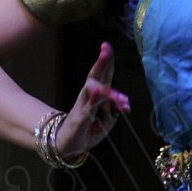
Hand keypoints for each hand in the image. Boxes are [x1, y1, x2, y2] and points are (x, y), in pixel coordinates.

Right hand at [55, 43, 130, 157]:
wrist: (66, 144)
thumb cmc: (87, 130)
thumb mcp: (105, 122)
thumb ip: (114, 111)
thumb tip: (125, 105)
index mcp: (95, 96)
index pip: (102, 76)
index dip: (106, 62)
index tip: (106, 45)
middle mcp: (88, 97)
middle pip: (96, 76)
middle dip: (102, 62)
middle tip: (105, 48)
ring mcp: (83, 106)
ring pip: (93, 88)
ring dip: (99, 74)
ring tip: (103, 59)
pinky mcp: (80, 118)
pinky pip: (88, 107)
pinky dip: (93, 99)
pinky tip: (96, 90)